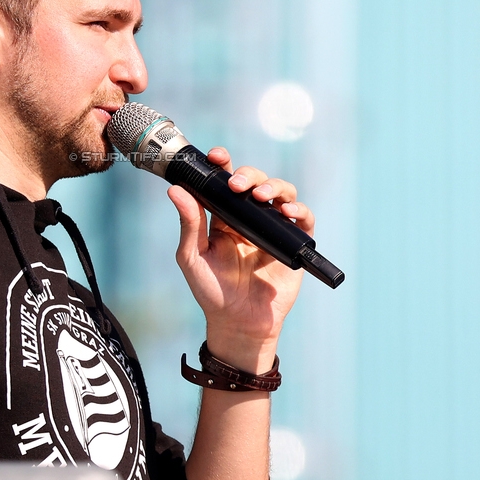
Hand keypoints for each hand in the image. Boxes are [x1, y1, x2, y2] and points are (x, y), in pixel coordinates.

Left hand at [167, 147, 313, 372]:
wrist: (239, 323)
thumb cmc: (212, 291)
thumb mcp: (193, 257)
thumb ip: (189, 224)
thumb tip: (176, 190)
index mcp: (224, 217)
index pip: (225, 182)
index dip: (224, 164)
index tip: (218, 156)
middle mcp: (250, 218)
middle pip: (255, 181)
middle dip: (248, 174)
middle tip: (236, 184)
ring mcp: (273, 229)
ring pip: (280, 193)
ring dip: (273, 186)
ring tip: (261, 196)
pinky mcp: (293, 243)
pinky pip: (303, 218)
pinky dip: (298, 209)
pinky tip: (286, 212)